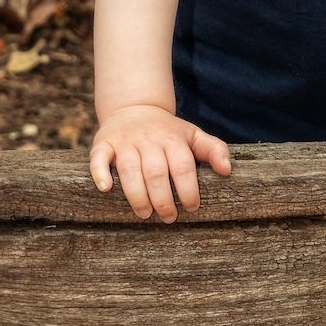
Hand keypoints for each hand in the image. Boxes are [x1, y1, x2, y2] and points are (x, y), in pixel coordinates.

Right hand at [89, 103, 232, 221]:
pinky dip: (99, 173)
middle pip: (156, 172)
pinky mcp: (104, 143)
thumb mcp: (193, 135)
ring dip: (137, 195)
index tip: (192, 207)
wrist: (134, 108)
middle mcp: (148, 139)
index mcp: (173, 138)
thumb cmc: (168, 132)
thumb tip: (227, 170)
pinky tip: (106, 189)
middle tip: (169, 217)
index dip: (188, 189)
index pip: (183, 166)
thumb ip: (214, 149)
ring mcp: (125, 141)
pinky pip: (99, 157)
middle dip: (163, 199)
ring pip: (129, 169)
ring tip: (145, 214)